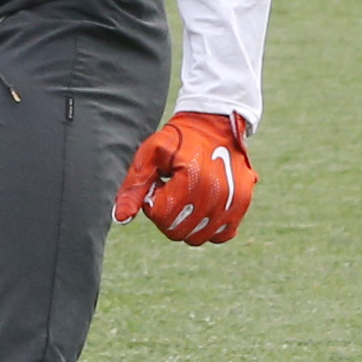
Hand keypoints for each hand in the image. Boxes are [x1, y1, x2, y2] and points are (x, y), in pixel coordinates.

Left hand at [113, 110, 254, 244]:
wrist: (215, 124)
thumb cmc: (178, 139)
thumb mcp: (150, 155)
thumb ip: (134, 186)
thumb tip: (120, 218)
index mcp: (192, 180)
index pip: (161, 216)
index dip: (152, 202)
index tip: (158, 184)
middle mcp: (216, 195)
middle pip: (177, 231)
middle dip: (166, 215)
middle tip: (171, 191)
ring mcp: (232, 203)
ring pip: (197, 237)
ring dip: (185, 222)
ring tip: (186, 196)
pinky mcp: (242, 206)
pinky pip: (221, 235)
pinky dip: (208, 228)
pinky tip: (201, 207)